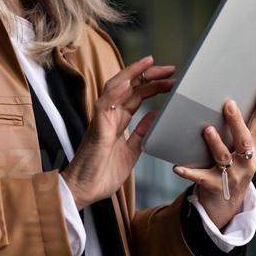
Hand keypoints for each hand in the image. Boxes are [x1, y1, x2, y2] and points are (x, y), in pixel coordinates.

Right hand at [62, 55, 176, 209]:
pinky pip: (105, 105)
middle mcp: (109, 116)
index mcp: (118, 122)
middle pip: (129, 88)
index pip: (136, 96)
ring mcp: (102, 120)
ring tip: (151, 65)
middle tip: (171, 69)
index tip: (170, 79)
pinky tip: (127, 82)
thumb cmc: (102, 173)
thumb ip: (141, 133)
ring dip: (133, 75)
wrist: (85, 190)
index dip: (152, 85)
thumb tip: (155, 114)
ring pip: (115, 88)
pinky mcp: (96, 128)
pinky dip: (115, 92)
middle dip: (149, 76)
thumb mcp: (131, 151)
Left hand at [172, 75, 255, 227]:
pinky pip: (201, 178)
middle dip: (237, 122)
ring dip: (215, 143)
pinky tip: (177, 167)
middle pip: (245, 140)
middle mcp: (247, 160)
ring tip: (206, 130)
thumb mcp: (242, 148)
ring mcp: (233, 175)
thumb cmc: (232, 166)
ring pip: (224, 157)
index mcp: (255, 147)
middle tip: (228, 103)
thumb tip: (233, 93)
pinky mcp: (216, 186)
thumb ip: (242, 127)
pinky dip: (189, 172)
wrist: (227, 203)